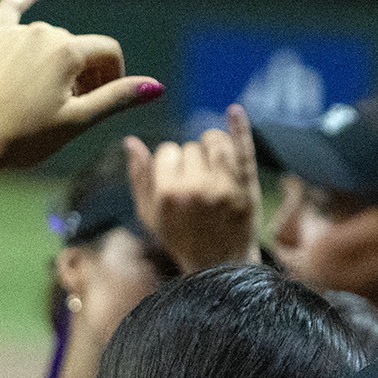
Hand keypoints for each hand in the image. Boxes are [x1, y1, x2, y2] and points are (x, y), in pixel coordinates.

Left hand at [0, 0, 163, 173]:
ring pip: (51, 39)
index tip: (101, 102)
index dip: (114, 77)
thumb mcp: (78, 121)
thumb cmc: (25, 138)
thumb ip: (117, 98)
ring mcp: (14, 33)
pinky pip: (12, 9)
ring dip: (59, 62)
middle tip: (71, 110)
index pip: (108, 51)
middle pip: (79, 47)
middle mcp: (42, 31)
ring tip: (46, 99)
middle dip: (85, 74)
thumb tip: (156, 86)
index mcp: (66, 50)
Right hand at [123, 103, 261, 273]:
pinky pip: (244, 149)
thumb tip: (130, 141)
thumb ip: (139, 178)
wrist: (220, 267)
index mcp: (169, 194)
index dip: (171, 162)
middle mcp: (197, 188)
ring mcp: (225, 187)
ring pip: (216, 141)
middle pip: (192, 147)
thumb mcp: (150, 215)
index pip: (168, 150)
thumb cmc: (180, 240)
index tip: (176, 179)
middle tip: (196, 184)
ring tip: (212, 165)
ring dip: (213, 147)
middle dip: (192, 160)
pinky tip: (234, 110)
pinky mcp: (247, 188)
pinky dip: (240, 128)